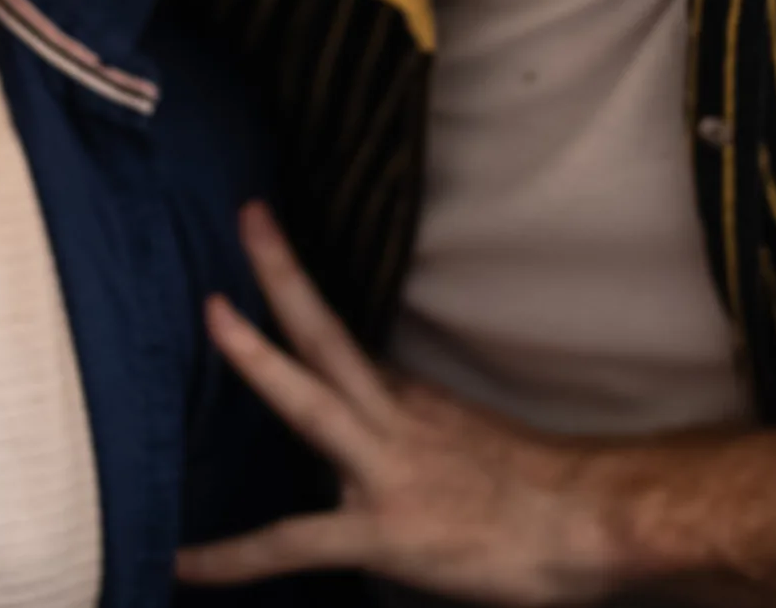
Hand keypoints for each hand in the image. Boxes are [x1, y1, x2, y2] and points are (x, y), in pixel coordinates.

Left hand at [177, 205, 775, 606]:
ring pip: (308, 400)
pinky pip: (293, 543)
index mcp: (409, 398)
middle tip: (246, 212)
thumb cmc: (539, 495)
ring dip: (255, 356)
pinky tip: (184, 563)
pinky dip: (234, 556)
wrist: (591, 525)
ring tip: (208, 312)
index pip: (340, 339)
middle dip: (282, 273)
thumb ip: (414, 431)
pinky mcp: (385, 530)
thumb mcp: (465, 441)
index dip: (299, 290)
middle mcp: (392, 417)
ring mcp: (384, 469)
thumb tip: (377, 429)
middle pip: (326, 331)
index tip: (264, 236)